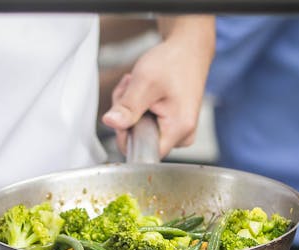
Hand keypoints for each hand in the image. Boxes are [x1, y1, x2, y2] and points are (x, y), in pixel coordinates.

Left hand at [102, 16, 214, 158]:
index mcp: (179, 130)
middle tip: (131, 89)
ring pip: (140, 132)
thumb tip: (110, 123)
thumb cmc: (173, 62)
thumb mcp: (145, 82)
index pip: (142, 151)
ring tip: (139, 87)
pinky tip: (144, 92)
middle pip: (139, 140)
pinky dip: (138, 108)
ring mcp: (179, 133)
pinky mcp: (173, 126)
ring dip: (130, 109)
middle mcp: (182, 137)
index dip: (126, 134)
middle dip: (127, 115)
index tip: (126, 110)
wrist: (188, 49)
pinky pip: (146, 125)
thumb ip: (128, 107)